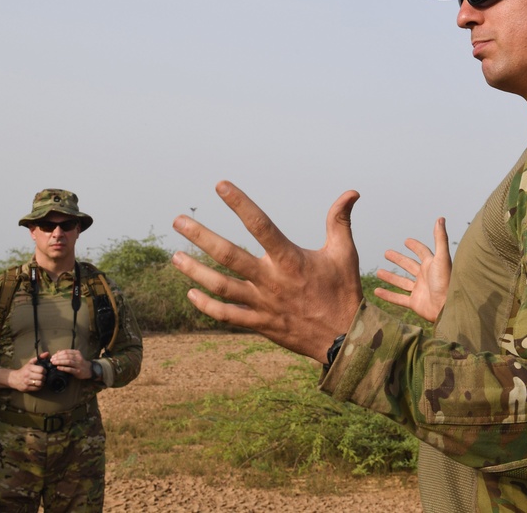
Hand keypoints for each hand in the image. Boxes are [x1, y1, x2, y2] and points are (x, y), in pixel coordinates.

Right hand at [7, 353, 48, 391]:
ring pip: (40, 383)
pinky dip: (39, 387)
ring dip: (42, 382)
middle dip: (44, 377)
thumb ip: (39, 357)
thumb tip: (47, 353)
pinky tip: (38, 384)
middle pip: (41, 377)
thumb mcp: (30, 363)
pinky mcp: (26, 388)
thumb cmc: (24, 370)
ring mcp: (27, 382)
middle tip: (43, 376)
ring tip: (41, 381)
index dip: (44, 371)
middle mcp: (28, 375)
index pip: (41, 370)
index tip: (44, 371)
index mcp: (29, 368)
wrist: (14, 378)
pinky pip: (37, 388)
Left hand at [50, 349, 91, 379]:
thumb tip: (58, 351)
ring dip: (60, 362)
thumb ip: (67, 354)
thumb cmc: (80, 363)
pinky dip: (63, 368)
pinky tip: (58, 368)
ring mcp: (78, 365)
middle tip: (52, 360)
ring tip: (54, 363)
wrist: (89, 370)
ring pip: (68, 362)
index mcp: (77, 353)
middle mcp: (78, 358)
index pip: (66, 351)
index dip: (58, 353)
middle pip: (66, 356)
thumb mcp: (75, 356)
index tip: (53, 356)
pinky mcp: (78, 371)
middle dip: (58, 357)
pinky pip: (70, 369)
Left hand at [172, 181, 362, 362]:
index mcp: (290, 259)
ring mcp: (262, 304)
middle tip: (178, 221)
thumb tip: (351, 192)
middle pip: (228, 255)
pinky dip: (206, 305)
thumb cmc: (343, 291)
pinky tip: (190, 292)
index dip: (240, 204)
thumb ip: (340, 220)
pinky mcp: (259, 324)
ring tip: (175, 257)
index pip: (261, 225)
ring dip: (195, 271)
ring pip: (220, 286)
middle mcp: (271, 280)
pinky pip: (226, 315)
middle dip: (201, 236)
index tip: (220, 186)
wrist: (345, 339)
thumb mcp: (344, 252)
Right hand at [374, 217, 450, 322]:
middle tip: (386, 253)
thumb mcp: (441, 257)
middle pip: (409, 265)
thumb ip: (440, 238)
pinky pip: (398, 298)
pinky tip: (376, 291)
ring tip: (379, 272)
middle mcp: (425, 277)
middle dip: (398, 259)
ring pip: (402, 282)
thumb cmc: (446, 282)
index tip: (406, 241)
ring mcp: (419, 290)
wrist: (448, 307)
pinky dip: (387, 295)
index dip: (415, 246)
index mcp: (432, 265)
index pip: (422, 252)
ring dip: (391, 277)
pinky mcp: (415, 303)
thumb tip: (440, 218)